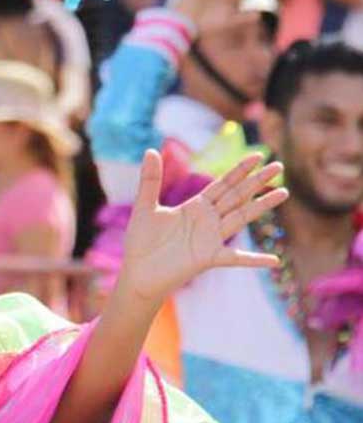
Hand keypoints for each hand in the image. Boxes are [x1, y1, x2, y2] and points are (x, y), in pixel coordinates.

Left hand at [116, 150, 287, 304]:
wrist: (138, 272)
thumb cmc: (141, 242)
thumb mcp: (145, 207)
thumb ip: (150, 180)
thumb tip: (150, 150)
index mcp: (195, 207)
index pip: (222, 184)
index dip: (240, 170)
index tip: (258, 155)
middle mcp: (208, 221)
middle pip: (237, 196)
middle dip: (257, 181)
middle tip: (279, 165)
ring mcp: (211, 239)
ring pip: (241, 218)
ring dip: (261, 206)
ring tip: (284, 193)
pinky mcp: (208, 258)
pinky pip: (235, 258)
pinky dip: (254, 260)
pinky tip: (274, 260)